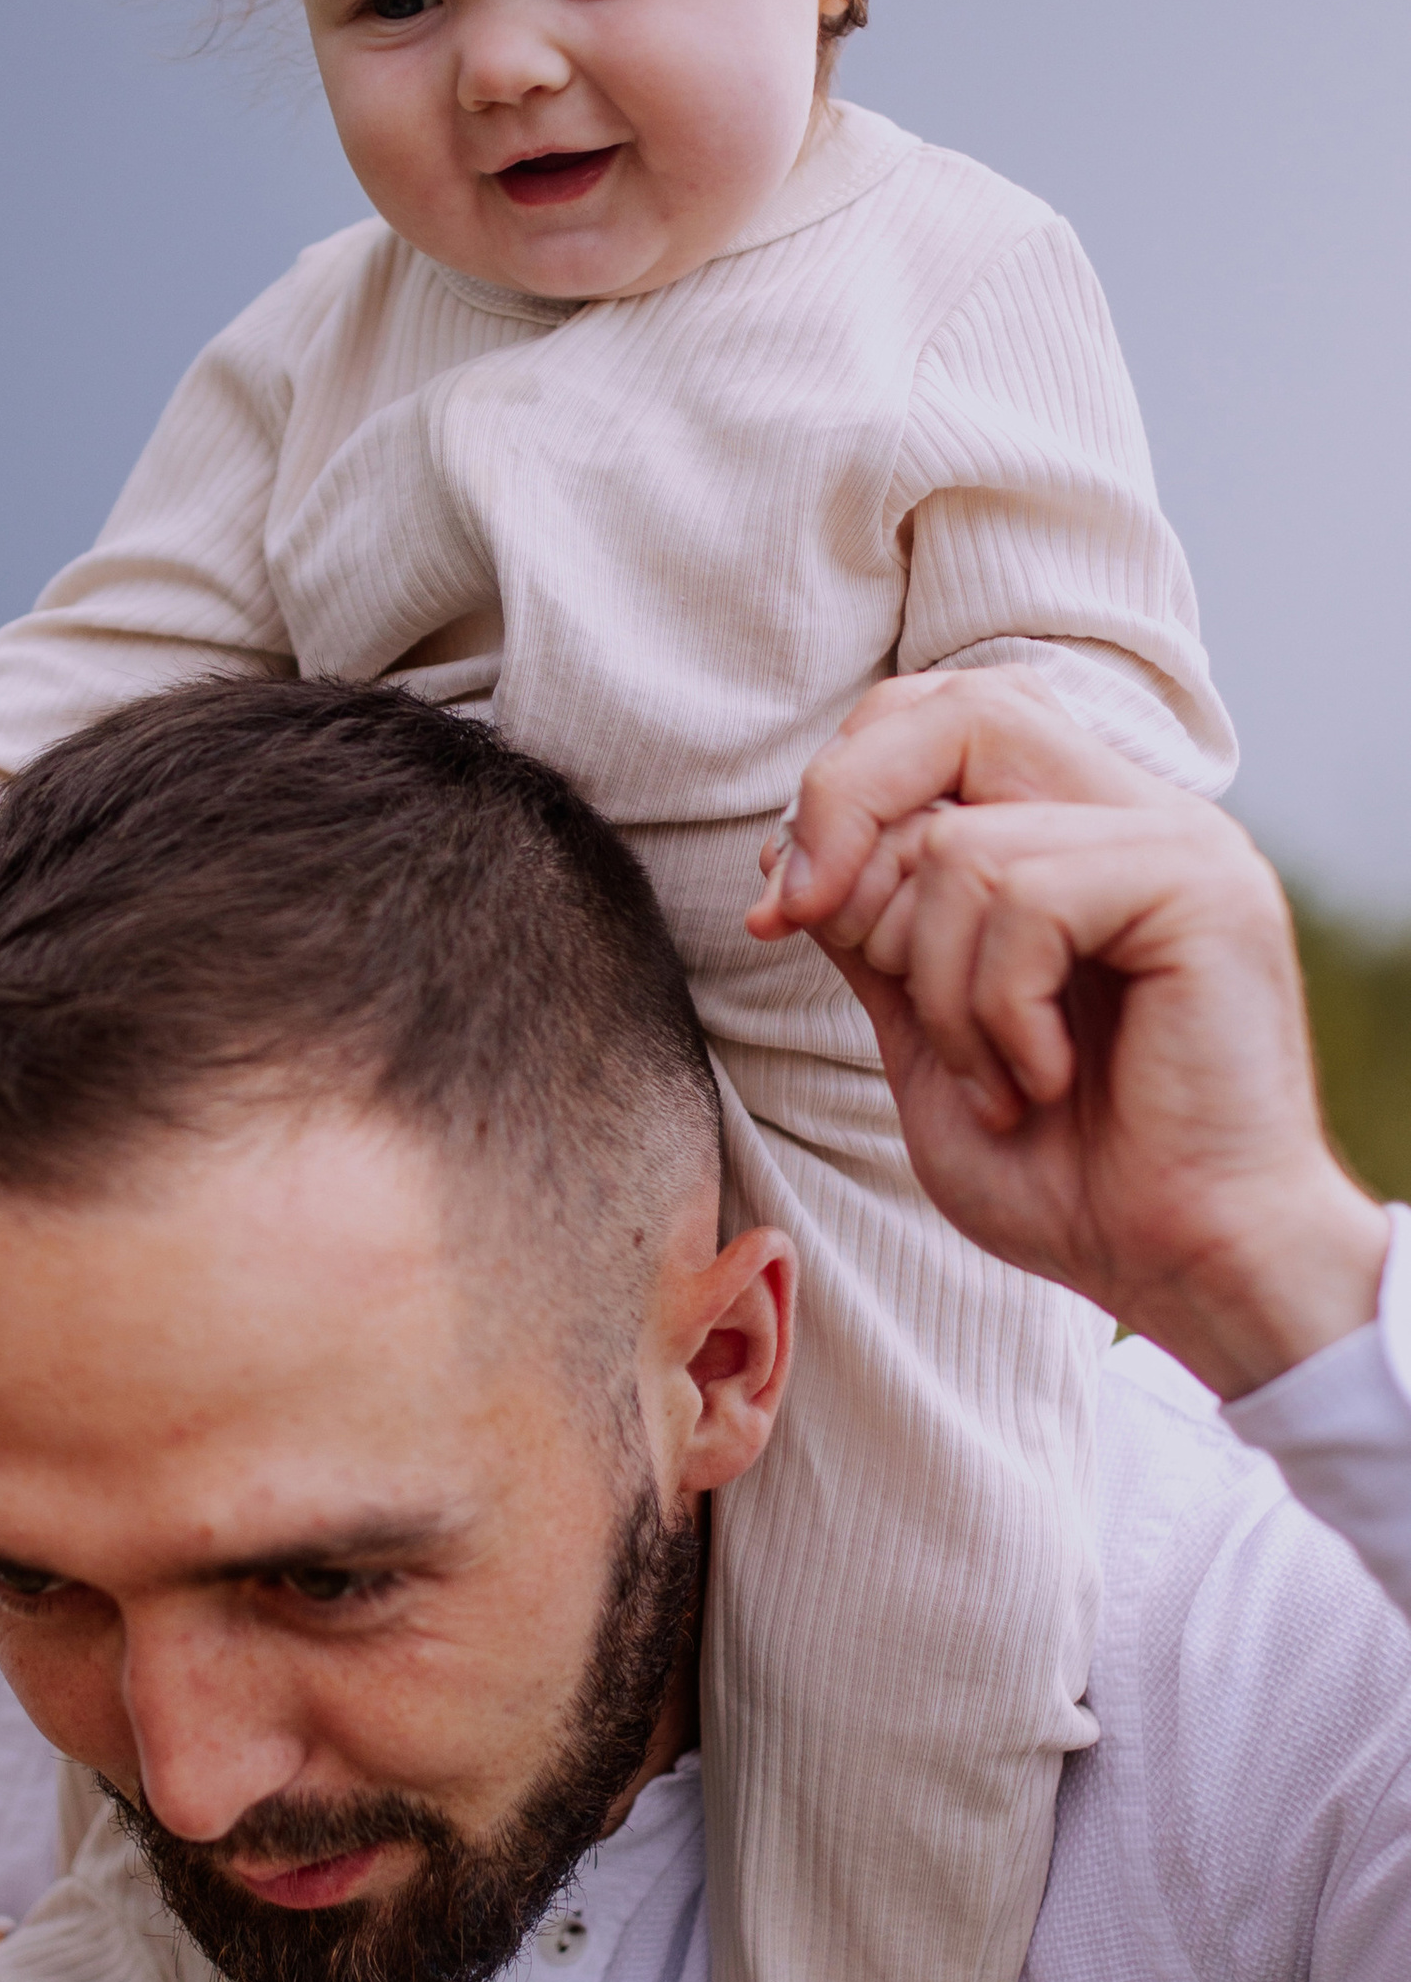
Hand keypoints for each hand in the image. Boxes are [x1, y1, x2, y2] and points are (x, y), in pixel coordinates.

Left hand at [748, 671, 1387, 1396]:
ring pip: (960, 845)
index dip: (839, 791)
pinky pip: (1028, 898)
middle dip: (845, 827)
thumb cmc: (1067, 1176)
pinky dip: (996, 1010)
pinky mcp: (1203, 888)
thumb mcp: (929, 1037)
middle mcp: (1135, 814)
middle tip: (824, 941)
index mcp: (1078, 833)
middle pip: (955, 713)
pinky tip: (1042, 1080)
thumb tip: (789, 853)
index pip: (941, 716)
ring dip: (935, 989)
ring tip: (998, 1080)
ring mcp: (1180, 844)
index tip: (778, 910)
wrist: (1182, 1268)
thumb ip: (876, 935)